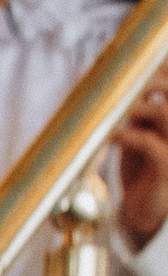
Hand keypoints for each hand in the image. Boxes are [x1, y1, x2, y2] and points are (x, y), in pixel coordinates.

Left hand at [119, 66, 167, 251]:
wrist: (145, 210)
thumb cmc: (144, 167)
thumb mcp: (144, 131)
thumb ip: (143, 108)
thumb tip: (126, 79)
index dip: (163, 68)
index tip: (137, 66)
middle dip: (151, 81)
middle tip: (126, 87)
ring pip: (165, 113)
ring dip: (137, 107)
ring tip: (116, 114)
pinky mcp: (167, 169)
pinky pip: (150, 145)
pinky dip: (127, 136)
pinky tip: (112, 137)